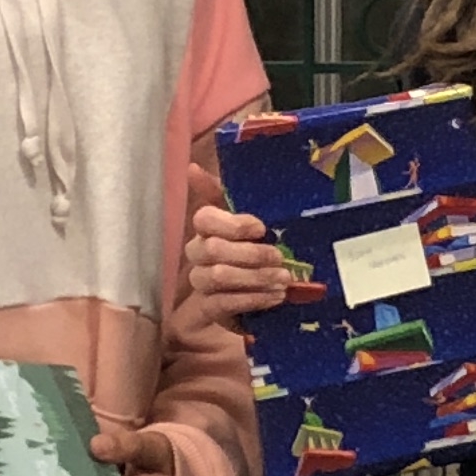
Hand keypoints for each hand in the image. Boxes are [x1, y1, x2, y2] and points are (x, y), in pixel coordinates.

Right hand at [174, 202, 304, 333]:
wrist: (256, 294)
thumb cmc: (254, 248)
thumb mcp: (250, 221)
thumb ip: (226, 194)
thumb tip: (192, 167)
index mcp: (206, 227)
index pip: (204, 219)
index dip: (233, 224)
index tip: (262, 229)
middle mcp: (197, 252)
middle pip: (213, 249)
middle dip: (250, 254)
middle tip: (280, 258)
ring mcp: (200, 281)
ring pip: (218, 276)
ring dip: (255, 278)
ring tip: (283, 280)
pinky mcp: (208, 308)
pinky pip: (223, 303)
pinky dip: (253, 299)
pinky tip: (275, 296)